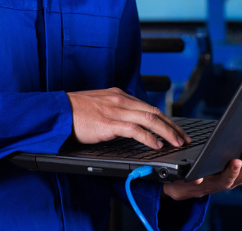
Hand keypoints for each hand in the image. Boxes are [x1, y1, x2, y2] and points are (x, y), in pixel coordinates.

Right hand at [67, 88, 189, 149]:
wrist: (58, 111)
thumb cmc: (75, 112)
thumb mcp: (100, 106)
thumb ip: (116, 112)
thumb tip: (130, 125)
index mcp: (119, 96)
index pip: (149, 106)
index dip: (165, 119)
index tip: (175, 129)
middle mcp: (121, 100)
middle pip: (154, 111)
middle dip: (172, 126)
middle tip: (184, 138)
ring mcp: (115, 110)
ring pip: (150, 118)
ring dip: (167, 132)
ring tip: (177, 142)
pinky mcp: (109, 123)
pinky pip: (135, 130)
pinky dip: (149, 138)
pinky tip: (157, 145)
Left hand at [161, 129, 241, 200]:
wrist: (189, 184)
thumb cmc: (218, 169)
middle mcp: (234, 180)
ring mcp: (216, 183)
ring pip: (228, 180)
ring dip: (233, 171)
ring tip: (236, 160)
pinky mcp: (198, 184)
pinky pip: (198, 183)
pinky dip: (199, 179)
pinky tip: (199, 175)